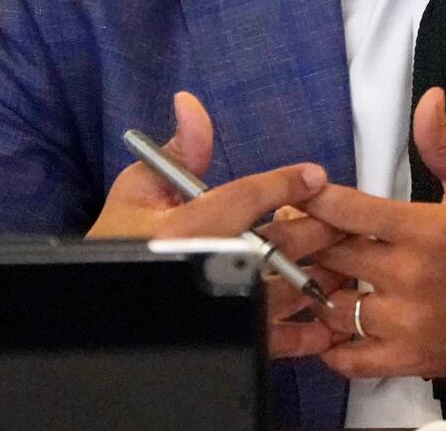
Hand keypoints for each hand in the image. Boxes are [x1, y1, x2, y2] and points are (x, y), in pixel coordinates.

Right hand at [87, 91, 344, 356]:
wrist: (98, 303)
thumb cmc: (120, 241)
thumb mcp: (140, 187)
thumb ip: (179, 151)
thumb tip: (191, 105)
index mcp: (181, 228)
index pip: (242, 199)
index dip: (282, 185)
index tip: (315, 176)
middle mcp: (201, 268)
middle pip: (273, 246)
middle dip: (315, 232)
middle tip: (344, 222)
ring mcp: (216, 308)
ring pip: (280, 292)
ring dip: (318, 279)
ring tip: (346, 267)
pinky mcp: (222, 338)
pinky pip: (269, 341)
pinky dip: (300, 337)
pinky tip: (321, 329)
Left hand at [302, 88, 445, 379]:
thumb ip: (444, 143)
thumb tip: (428, 98)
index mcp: (425, 229)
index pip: (347, 211)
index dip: (315, 202)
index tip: (299, 198)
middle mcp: (412, 277)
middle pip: (331, 259)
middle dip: (310, 245)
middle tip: (296, 238)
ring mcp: (411, 323)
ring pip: (334, 309)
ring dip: (320, 295)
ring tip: (315, 281)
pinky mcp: (415, 359)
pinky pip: (353, 360)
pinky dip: (333, 348)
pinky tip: (332, 330)